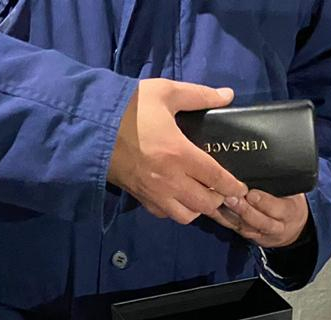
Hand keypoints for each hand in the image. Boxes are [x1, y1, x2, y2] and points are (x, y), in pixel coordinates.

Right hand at [108, 79, 248, 224]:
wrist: (89, 125)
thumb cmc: (129, 107)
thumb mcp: (165, 92)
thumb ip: (198, 95)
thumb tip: (228, 95)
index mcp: (180, 154)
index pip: (217, 178)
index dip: (233, 186)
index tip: (241, 188)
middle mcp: (170, 179)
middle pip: (206, 203)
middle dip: (219, 199)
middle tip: (223, 190)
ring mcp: (154, 192)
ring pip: (187, 215)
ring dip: (198, 208)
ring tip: (201, 195)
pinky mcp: (140, 197)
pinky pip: (165, 214)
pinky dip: (177, 210)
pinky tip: (178, 197)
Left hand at [210, 191, 310, 248]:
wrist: (295, 227)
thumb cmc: (290, 200)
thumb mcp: (293, 190)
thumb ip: (280, 182)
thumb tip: (262, 161)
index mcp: (290, 211)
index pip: (278, 208)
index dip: (264, 202)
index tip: (250, 193)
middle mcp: (278, 227)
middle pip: (260, 221)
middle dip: (244, 210)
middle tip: (229, 197)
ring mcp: (263, 235)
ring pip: (246, 228)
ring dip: (230, 216)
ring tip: (216, 202)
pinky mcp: (251, 238)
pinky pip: (236, 230)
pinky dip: (223, 220)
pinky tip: (212, 209)